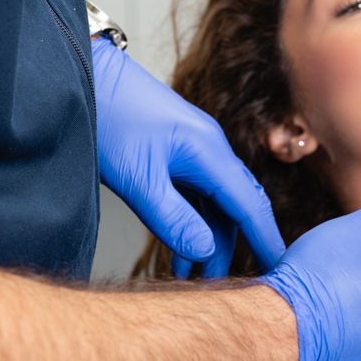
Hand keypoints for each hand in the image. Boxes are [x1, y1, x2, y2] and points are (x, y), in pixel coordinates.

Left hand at [91, 38, 285, 274]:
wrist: (81, 74)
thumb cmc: (107, 118)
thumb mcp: (137, 177)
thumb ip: (172, 217)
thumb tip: (205, 251)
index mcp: (208, 152)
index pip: (249, 204)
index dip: (265, 239)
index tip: (279, 269)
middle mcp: (209, 150)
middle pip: (235, 206)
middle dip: (233, 247)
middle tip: (220, 286)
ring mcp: (193, 149)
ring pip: (214, 202)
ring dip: (207, 238)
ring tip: (189, 275)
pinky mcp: (175, 151)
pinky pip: (196, 192)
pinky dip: (193, 221)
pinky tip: (178, 245)